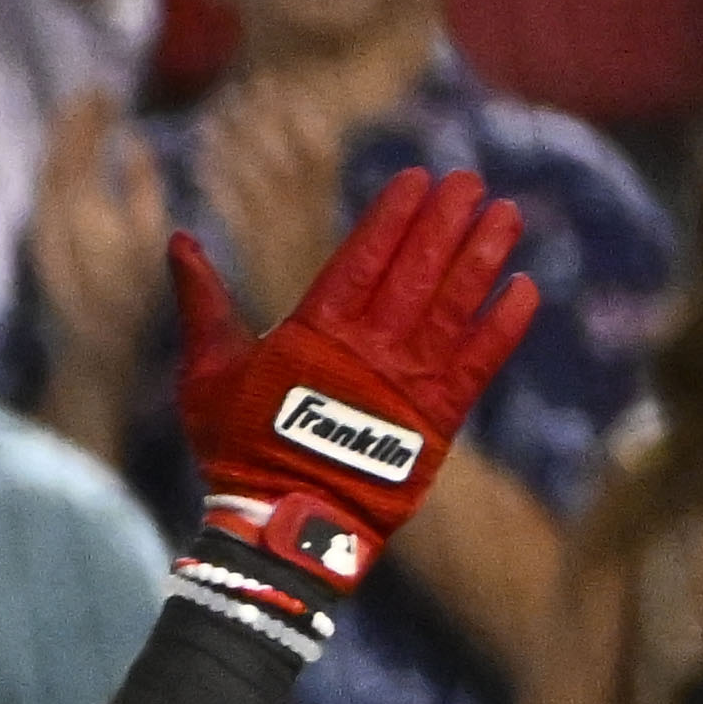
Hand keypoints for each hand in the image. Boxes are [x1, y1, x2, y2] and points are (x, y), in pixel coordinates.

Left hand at [28, 104, 171, 404]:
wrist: (95, 347)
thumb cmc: (137, 295)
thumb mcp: (153, 236)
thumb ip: (142, 184)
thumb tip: (132, 141)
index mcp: (83, 208)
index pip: (79, 148)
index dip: (89, 117)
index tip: (105, 90)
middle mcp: (52, 214)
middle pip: (57, 155)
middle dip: (72, 122)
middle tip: (92, 94)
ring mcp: (40, 230)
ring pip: (45, 173)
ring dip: (61, 141)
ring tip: (82, 116)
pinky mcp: (39, 244)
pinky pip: (43, 191)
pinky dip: (55, 166)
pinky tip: (69, 158)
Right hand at [172, 162, 538, 597]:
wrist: (285, 526)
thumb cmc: (237, 448)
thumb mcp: (208, 371)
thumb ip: (203, 302)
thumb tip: (178, 241)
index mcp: (316, 332)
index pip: (366, 255)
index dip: (395, 214)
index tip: (418, 178)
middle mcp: (371, 348)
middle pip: (419, 268)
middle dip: (446, 220)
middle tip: (470, 181)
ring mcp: (410, 381)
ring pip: (457, 303)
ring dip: (484, 255)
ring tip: (506, 215)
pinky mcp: (440, 417)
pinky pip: (482, 359)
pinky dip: (505, 323)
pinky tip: (524, 288)